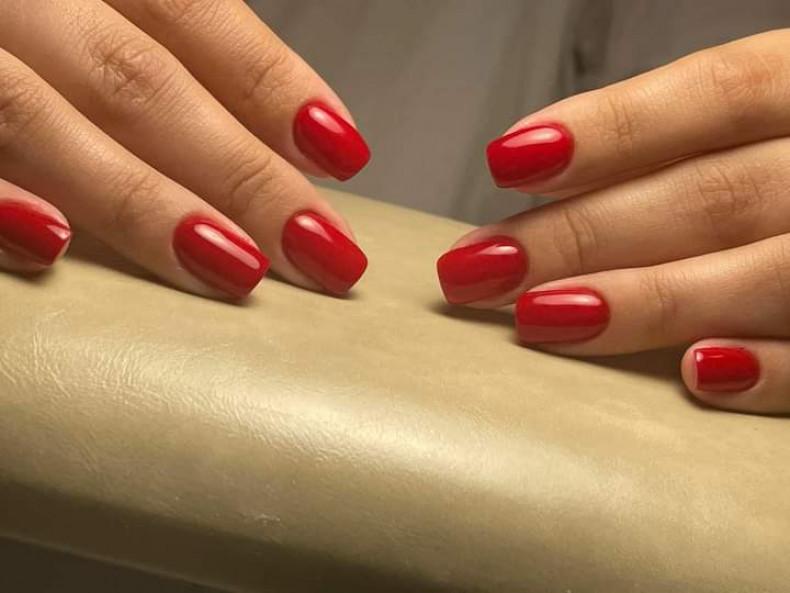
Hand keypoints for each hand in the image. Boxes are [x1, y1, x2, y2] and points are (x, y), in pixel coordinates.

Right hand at [0, 0, 369, 297]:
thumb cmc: (23, 14)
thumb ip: (136, 37)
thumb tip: (267, 129)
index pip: (192, 14)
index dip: (274, 84)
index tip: (345, 153)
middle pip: (139, 79)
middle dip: (241, 169)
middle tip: (325, 251)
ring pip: (37, 114)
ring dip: (141, 201)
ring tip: (234, 269)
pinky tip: (52, 249)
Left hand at [438, 29, 789, 413]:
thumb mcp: (780, 132)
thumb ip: (698, 154)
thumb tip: (551, 190)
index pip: (721, 93)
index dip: (613, 126)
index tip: (507, 159)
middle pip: (717, 192)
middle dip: (587, 230)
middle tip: (478, 267)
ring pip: (772, 273)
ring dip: (651, 298)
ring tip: (541, 320)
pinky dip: (780, 370)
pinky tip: (700, 375)